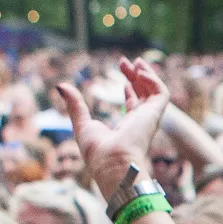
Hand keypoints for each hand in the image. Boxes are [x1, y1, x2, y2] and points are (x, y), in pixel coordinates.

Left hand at [57, 59, 171, 200]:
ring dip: (147, 74)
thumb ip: (75, 104)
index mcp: (127, 127)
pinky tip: (139, 73)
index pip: (134, 105)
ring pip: (155, 92)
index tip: (123, 75)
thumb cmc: (98, 152)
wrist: (112, 162)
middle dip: (136, 76)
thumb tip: (61, 86)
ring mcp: (149, 118)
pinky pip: (161, 93)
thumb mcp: (82, 122)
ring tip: (136, 61)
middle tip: (126, 62)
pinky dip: (153, 80)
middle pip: (144, 94)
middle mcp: (141, 122)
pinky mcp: (154, 114)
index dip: (130, 88)